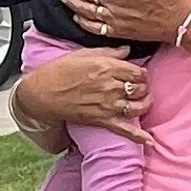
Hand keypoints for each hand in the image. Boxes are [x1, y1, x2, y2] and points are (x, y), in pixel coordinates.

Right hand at [12, 45, 147, 141]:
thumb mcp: (83, 53)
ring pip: (138, 107)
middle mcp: (111, 86)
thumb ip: (109, 52)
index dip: (141, 73)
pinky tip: (149, 140)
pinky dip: (138, 136)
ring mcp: (107, 105)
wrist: (41, 93)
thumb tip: (127, 50)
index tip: (137, 74)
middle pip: (141, 88)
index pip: (138, 72)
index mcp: (107, 67)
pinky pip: (125, 129)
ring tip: (142, 103)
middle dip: (143, 88)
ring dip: (144, 105)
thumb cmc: (58, 71)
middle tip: (138, 87)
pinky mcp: (101, 120)